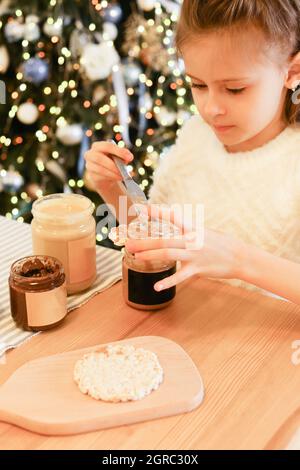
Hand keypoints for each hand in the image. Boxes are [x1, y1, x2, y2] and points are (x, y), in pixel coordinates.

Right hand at [84, 141, 133, 190]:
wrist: (106, 176)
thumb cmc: (113, 162)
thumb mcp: (119, 156)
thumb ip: (123, 154)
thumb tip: (128, 157)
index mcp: (97, 146)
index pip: (107, 146)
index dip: (119, 151)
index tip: (130, 158)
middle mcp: (90, 154)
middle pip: (99, 158)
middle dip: (113, 165)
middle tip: (125, 170)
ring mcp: (89, 166)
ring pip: (100, 170)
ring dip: (113, 173)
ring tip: (122, 176)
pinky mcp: (92, 176)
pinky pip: (101, 177)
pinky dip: (111, 178)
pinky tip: (117, 178)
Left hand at [125, 205, 244, 290]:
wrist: (239, 256)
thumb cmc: (220, 243)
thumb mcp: (204, 232)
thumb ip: (187, 230)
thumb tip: (175, 225)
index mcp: (193, 228)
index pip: (172, 217)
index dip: (157, 212)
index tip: (142, 209)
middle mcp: (192, 240)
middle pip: (163, 240)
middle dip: (144, 242)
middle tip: (129, 244)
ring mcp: (194, 255)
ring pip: (168, 254)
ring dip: (150, 256)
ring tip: (136, 257)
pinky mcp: (198, 269)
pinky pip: (180, 276)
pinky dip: (168, 282)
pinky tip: (156, 286)